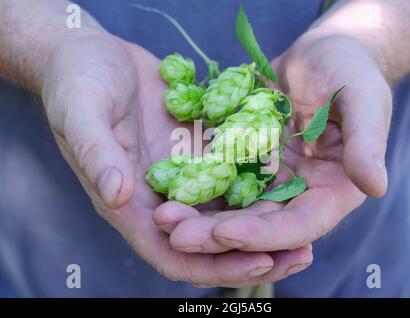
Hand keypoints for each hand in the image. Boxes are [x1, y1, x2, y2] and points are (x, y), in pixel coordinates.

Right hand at [41, 31, 291, 286]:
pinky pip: (234, 170)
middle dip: (254, 253)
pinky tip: (294, 180)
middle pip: (211, 242)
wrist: (92, 55)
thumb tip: (118, 195)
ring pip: (229, 211)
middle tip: (302, 254)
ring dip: (267, 224)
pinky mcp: (199, 148)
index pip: (172, 252)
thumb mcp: (80, 113)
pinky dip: (261, 181)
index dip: (213, 263)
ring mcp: (184, 173)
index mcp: (130, 202)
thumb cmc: (76, 84)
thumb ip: (97, 155)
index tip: (260, 259)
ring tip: (311, 227)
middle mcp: (161, 197)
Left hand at [155, 31, 390, 264]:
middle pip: (258, 224)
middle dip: (217, 234)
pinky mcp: (247, 158)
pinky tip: (167, 186)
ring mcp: (270, 178)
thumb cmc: (351, 71)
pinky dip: (196, 183)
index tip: (225, 233)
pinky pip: (219, 175)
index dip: (264, 234)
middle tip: (176, 234)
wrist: (322, 55)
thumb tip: (374, 186)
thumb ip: (366, 142)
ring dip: (199, 215)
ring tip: (164, 217)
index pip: (299, 225)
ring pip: (233, 206)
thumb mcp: (363, 99)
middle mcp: (298, 192)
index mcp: (332, 191)